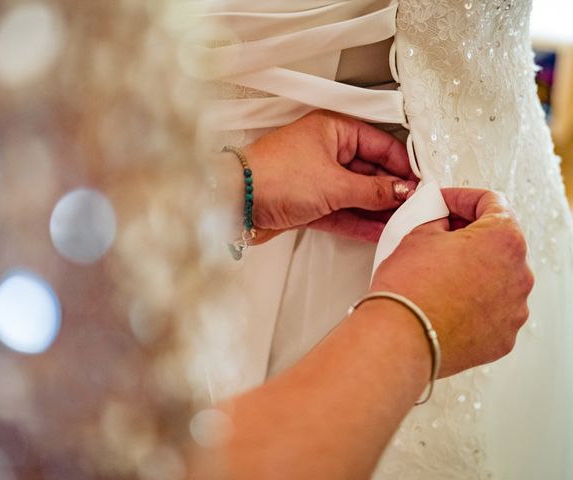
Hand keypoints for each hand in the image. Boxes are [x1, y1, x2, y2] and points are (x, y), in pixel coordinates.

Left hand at [242, 110, 416, 242]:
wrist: (234, 202)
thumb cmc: (272, 176)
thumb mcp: (334, 183)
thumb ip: (373, 190)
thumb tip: (401, 191)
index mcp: (333, 130)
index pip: (380, 145)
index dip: (402, 164)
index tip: (421, 183)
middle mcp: (325, 151)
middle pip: (369, 171)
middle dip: (391, 190)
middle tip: (414, 208)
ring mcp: (316, 178)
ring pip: (355, 193)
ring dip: (377, 209)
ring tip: (402, 223)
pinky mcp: (307, 203)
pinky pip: (341, 210)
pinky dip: (358, 220)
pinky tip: (378, 230)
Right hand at [369, 188, 533, 376]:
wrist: (400, 337)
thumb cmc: (409, 290)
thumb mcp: (417, 235)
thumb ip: (438, 220)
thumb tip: (442, 222)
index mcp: (504, 239)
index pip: (491, 202)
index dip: (461, 199)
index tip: (446, 204)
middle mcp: (519, 273)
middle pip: (498, 242)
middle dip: (469, 236)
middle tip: (439, 236)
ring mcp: (514, 308)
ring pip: (497, 278)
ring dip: (473, 270)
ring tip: (438, 274)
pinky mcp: (503, 336)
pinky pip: (492, 310)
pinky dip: (474, 302)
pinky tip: (446, 300)